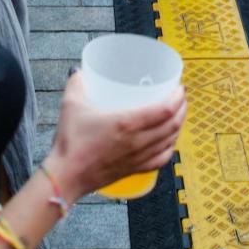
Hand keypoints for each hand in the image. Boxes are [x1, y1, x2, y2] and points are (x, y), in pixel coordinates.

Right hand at [49, 71, 186, 200]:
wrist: (66, 176)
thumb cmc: (70, 142)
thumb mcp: (71, 105)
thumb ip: (76, 83)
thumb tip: (79, 71)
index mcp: (127, 123)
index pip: (165, 110)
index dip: (177, 98)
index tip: (179, 88)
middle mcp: (138, 141)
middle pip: (172, 125)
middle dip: (182, 109)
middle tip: (180, 98)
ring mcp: (138, 157)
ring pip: (170, 141)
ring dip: (178, 127)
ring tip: (177, 115)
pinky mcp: (134, 170)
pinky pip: (161, 159)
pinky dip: (170, 148)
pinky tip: (169, 142)